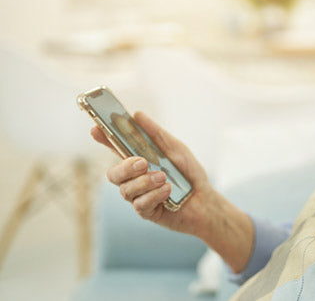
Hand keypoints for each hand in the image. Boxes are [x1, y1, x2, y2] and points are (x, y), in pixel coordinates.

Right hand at [93, 111, 210, 233]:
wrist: (205, 200)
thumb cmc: (189, 173)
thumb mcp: (176, 149)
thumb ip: (156, 134)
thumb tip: (137, 115)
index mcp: (138, 160)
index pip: (116, 148)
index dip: (103, 139)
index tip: (96, 129)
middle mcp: (134, 179)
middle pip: (113, 174)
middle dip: (125, 167)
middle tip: (143, 162)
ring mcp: (138, 196)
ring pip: (125, 190)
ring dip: (145, 182)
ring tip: (164, 177)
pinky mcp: (146, 211)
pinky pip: (140, 204)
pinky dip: (154, 195)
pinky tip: (168, 190)